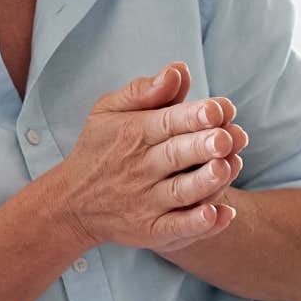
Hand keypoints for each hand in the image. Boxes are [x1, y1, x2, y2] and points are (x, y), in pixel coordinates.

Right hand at [44, 63, 248, 251]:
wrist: (72, 202)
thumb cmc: (101, 147)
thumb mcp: (109, 111)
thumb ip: (144, 90)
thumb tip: (179, 70)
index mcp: (134, 133)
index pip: (167, 121)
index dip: (194, 115)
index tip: (220, 108)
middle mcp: (140, 168)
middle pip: (177, 155)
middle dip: (203, 146)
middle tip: (228, 137)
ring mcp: (146, 202)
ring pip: (180, 192)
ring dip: (205, 182)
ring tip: (226, 169)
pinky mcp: (150, 230)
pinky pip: (176, 229)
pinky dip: (197, 224)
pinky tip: (220, 214)